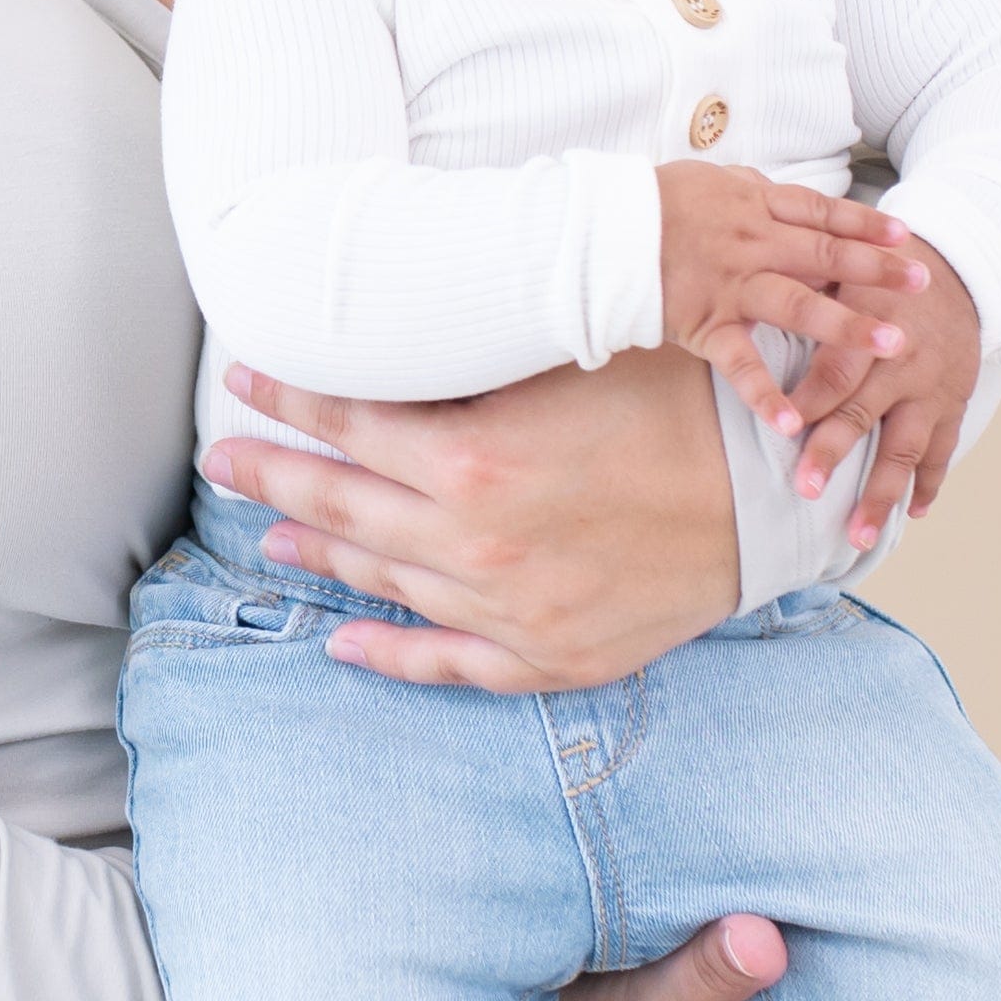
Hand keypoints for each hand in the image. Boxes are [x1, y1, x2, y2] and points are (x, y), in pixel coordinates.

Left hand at [201, 342, 740, 692]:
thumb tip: (398, 334)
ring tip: (272, 532)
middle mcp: (474, 543)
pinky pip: (446, 666)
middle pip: (343, 505)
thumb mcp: (566, 361)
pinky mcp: (549, 657)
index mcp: (473, 459)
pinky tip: (341, 642)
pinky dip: (388, 654)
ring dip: (321, 553)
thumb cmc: (676, 405)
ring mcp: (508, 610)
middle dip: (275, 476)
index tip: (244, 377)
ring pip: (384, 581)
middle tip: (225, 459)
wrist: (774, 493)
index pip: (348, 423)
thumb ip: (473, 364)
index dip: (289, 397)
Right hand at [658, 163, 927, 436]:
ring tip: (894, 344)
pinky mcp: (704, 324)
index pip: (821, 213)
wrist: (599, 229)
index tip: (905, 235)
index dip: (865, 224)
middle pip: (826, 256)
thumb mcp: (708, 181)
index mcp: (753, 206)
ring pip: (799, 306)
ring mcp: (730, 286)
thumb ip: (749, 191)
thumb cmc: (652, 201)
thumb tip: (779, 193)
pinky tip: (791, 423)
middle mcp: (751, 244)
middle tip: (923, 282)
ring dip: (849, 326)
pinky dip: (763, 395)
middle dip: (878, 270)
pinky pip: (738, 364)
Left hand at [781, 243, 984, 553]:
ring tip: (859, 534)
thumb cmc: (880, 270)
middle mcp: (903, 366)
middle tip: (806, 490)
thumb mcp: (844, 270)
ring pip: (906, 449)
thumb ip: (806, 295)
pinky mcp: (953, 403)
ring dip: (882, 494)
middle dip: (834, 455)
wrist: (962, 269)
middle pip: (863, 416)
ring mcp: (931, 391)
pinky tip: (914, 512)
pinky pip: (943, 449)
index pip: (834, 372)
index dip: (807, 402)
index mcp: (870, 331)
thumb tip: (747, 305)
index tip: (782, 428)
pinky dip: (929, 482)